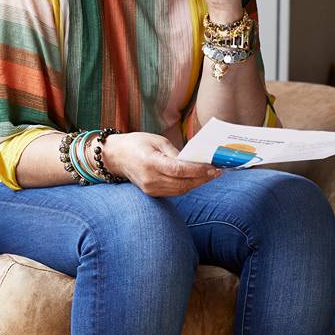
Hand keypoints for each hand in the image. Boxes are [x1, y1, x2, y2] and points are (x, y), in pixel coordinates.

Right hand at [101, 132, 220, 196]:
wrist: (116, 156)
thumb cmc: (137, 143)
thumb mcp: (157, 140)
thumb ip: (175, 152)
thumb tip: (194, 161)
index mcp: (150, 162)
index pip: (179, 170)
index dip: (199, 170)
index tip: (214, 167)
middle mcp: (150, 178)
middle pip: (183, 183)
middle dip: (203, 178)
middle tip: (218, 172)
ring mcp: (150, 188)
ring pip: (181, 190)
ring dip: (197, 183)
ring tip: (210, 175)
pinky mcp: (152, 193)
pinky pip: (174, 192)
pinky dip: (187, 186)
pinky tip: (196, 179)